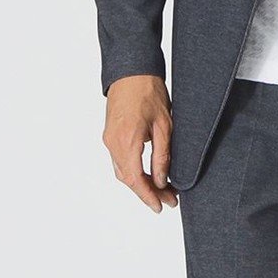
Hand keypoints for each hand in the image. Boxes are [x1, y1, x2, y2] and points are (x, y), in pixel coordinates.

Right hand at [102, 74, 177, 211]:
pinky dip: (133, 171)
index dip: (148, 196)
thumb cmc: (149, 92)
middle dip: (148, 192)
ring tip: (162, 189)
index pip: (136, 179)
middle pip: (128, 178)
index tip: (161, 207)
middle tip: (169, 199)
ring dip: (141, 183)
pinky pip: (120, 160)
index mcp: (126, 141)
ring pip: (123, 171)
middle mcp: (113, 143)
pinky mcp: (110, 134)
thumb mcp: (164, 125)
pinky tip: (148, 174)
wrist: (131, 71)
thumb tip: (162, 180)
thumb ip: (162, 155)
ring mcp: (109, 139)